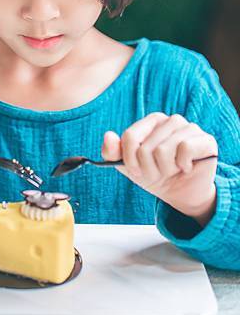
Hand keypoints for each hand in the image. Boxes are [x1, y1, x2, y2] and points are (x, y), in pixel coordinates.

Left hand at [102, 113, 217, 225]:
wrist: (181, 193)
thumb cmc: (155, 174)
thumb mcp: (128, 166)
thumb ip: (112, 151)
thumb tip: (108, 136)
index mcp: (152, 121)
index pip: (130, 137)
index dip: (130, 160)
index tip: (137, 169)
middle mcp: (171, 120)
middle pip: (146, 148)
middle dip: (149, 169)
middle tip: (159, 172)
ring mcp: (189, 128)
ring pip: (164, 150)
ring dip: (165, 169)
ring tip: (172, 170)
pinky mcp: (205, 140)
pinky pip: (185, 149)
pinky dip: (182, 165)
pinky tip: (186, 167)